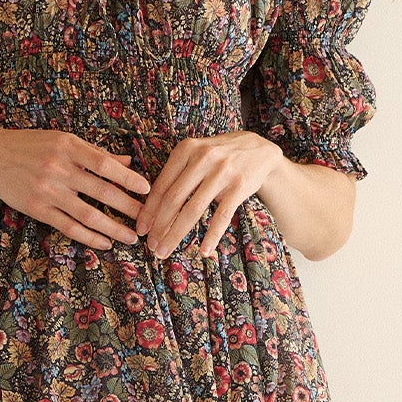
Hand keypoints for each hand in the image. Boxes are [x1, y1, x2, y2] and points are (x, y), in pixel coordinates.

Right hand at [0, 127, 152, 248]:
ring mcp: (47, 190)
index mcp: (68, 146)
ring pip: (87, 214)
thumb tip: (127, 161)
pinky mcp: (37, 209)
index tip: (147, 189)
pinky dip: (89, 237)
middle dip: (128, 207)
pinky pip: (68, 227)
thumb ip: (94, 153)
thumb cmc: (32, 145)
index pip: (105, 164)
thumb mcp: (63, 141)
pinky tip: (105, 242)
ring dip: (113, 228)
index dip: (128, 177)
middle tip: (147, 219)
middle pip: (101, 191)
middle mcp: (58, 168)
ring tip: (130, 238)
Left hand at [136, 131, 285, 257]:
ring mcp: (222, 172)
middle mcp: (203, 158)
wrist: (260, 150)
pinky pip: (222, 216)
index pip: (162, 185)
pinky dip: (212, 236)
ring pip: (193, 210)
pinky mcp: (239, 186)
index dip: (149, 210)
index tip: (141, 230)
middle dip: (159, 226)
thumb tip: (151, 207)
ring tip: (165, 252)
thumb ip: (177, 173)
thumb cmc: (220, 156)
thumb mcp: (196, 154)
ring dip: (176, 234)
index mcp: (186, 149)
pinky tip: (203, 252)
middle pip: (174, 199)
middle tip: (151, 247)